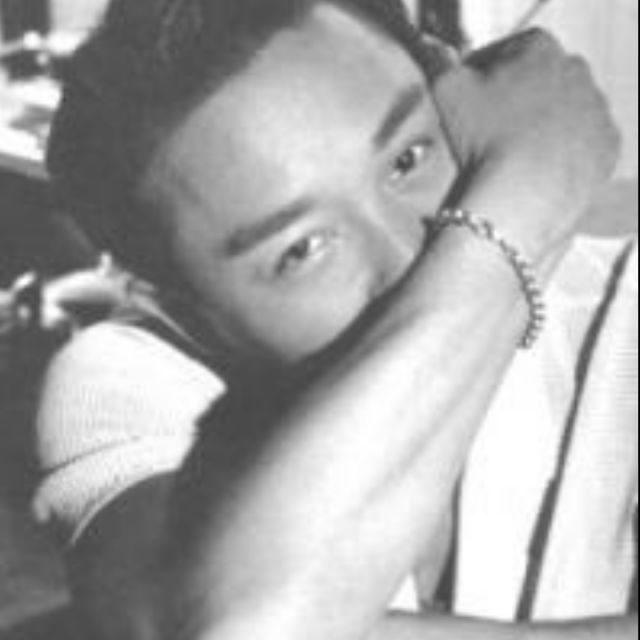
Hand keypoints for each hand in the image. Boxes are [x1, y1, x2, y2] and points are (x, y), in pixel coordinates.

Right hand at [433, 29, 621, 261]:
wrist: (524, 193)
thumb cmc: (484, 138)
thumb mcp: (446, 92)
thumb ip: (439, 62)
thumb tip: (434, 50)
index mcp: (539, 47)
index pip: (504, 51)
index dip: (481, 74)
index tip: (467, 99)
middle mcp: (577, 68)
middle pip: (538, 79)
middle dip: (515, 97)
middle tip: (489, 129)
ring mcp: (597, 107)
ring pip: (563, 110)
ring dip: (540, 124)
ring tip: (511, 152)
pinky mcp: (608, 143)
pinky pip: (582, 142)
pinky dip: (562, 150)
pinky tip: (536, 167)